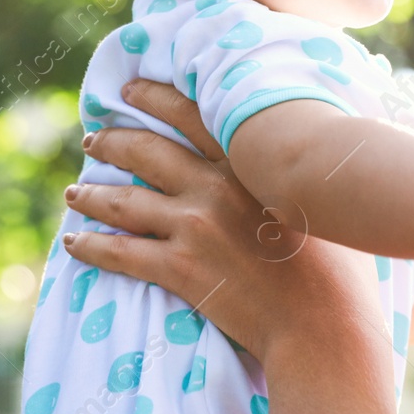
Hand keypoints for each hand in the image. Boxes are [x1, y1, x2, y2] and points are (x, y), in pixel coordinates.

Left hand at [61, 78, 388, 372]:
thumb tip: (307, 158)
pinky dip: (90, 246)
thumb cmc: (340, 267)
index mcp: (251, 162)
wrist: (325, 323)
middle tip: (94, 138)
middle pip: (147, 149)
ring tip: (75, 191)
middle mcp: (216, 185)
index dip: (155, 96)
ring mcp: (194, 226)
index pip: (193, 113)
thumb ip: (301, 173)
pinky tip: (73, 242)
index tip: (131, 90)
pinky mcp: (179, 268)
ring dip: (92, 193)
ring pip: (123, 199)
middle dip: (113, 140)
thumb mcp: (326, 200)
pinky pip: (119, 251)